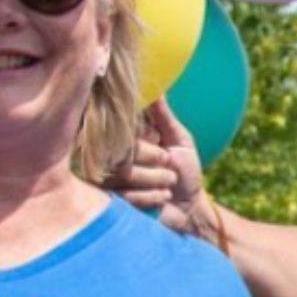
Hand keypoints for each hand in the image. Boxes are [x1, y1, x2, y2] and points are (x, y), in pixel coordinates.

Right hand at [107, 99, 206, 232]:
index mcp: (126, 136)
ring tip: (169, 182)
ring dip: (157, 178)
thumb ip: (164, 118)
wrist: (188, 208)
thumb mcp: (180, 140)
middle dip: (155, 158)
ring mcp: (107, 178)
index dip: (145, 133)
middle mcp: (111, 154)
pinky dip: (152, 196)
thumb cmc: (184, 171)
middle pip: (122, 148)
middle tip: (168, 163)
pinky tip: (163, 197)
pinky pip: (127, 195)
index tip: (159, 139)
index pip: (121, 124)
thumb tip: (157, 88)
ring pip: (124, 172)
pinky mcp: (110, 201)